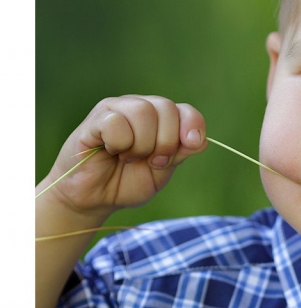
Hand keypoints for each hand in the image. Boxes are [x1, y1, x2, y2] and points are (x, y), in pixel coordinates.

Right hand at [40, 95, 206, 216]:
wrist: (93, 200)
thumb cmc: (126, 183)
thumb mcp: (160, 173)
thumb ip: (179, 154)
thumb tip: (200, 140)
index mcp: (159, 120)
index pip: (185, 110)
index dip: (192, 125)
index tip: (189, 145)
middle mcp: (138, 108)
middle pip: (166, 107)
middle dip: (166, 141)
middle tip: (152, 161)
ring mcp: (115, 110)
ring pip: (142, 111)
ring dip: (141, 144)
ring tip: (128, 158)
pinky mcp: (94, 120)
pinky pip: (116, 121)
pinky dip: (119, 142)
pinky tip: (110, 151)